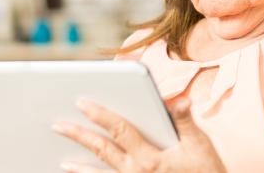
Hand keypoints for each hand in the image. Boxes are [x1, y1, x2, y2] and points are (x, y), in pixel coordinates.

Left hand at [54, 97, 225, 172]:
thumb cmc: (206, 171)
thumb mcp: (200, 146)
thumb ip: (185, 121)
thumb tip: (179, 99)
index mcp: (151, 158)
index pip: (120, 130)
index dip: (100, 115)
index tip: (81, 102)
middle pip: (102, 150)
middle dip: (78, 136)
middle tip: (57, 124)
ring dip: (79, 167)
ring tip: (61, 159)